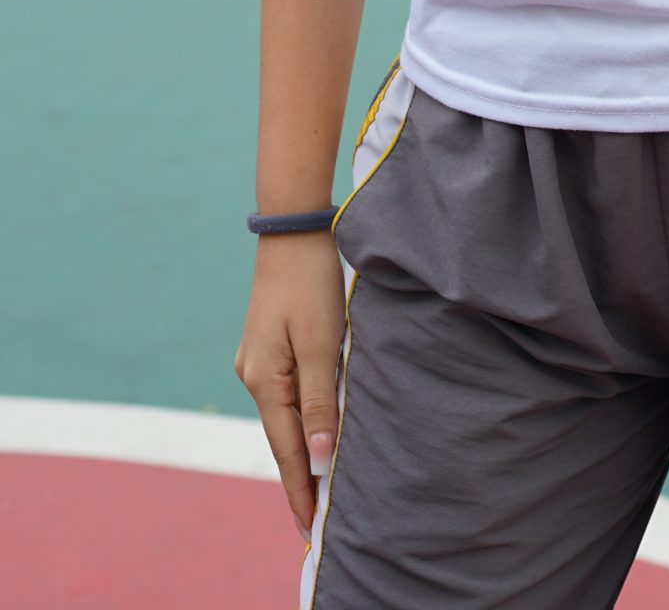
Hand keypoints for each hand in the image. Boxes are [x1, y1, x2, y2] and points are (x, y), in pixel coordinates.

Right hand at [233, 233, 346, 539]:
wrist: (295, 229)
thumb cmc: (311, 283)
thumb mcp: (321, 343)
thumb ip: (321, 404)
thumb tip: (320, 461)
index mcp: (265, 381)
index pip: (286, 451)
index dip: (301, 490)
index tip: (312, 529)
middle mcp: (255, 376)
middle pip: (283, 437)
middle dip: (301, 476)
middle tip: (319, 519)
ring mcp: (260, 360)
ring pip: (286, 415)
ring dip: (303, 447)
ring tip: (320, 485)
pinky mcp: (272, 345)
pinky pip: (288, 393)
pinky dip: (302, 417)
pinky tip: (315, 430)